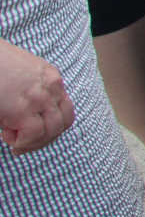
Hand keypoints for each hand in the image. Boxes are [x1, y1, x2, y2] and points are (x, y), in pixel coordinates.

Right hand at [0, 39, 73, 154]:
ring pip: (52, 131)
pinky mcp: (21, 109)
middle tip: (24, 143)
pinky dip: (23, 142)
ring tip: (14, 141)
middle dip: (45, 138)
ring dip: (34, 143)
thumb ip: (31, 90)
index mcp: (51, 77)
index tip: (31, 131)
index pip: (64, 108)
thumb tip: (24, 117)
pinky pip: (34, 134)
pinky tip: (7, 136)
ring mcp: (38, 98)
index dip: (50, 125)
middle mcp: (51, 87)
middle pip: (63, 122)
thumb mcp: (21, 73)